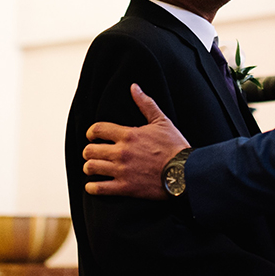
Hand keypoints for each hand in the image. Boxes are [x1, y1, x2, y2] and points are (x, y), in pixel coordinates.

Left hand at [82, 84, 189, 199]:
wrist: (185, 172)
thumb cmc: (175, 146)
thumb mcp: (161, 121)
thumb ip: (145, 103)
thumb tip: (134, 87)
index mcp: (128, 134)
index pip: (97, 129)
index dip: (90, 132)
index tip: (92, 136)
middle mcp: (121, 152)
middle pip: (90, 150)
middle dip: (89, 151)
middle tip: (93, 153)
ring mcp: (122, 171)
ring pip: (91, 168)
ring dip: (89, 167)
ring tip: (93, 168)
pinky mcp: (125, 188)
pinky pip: (99, 188)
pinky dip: (92, 187)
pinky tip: (94, 185)